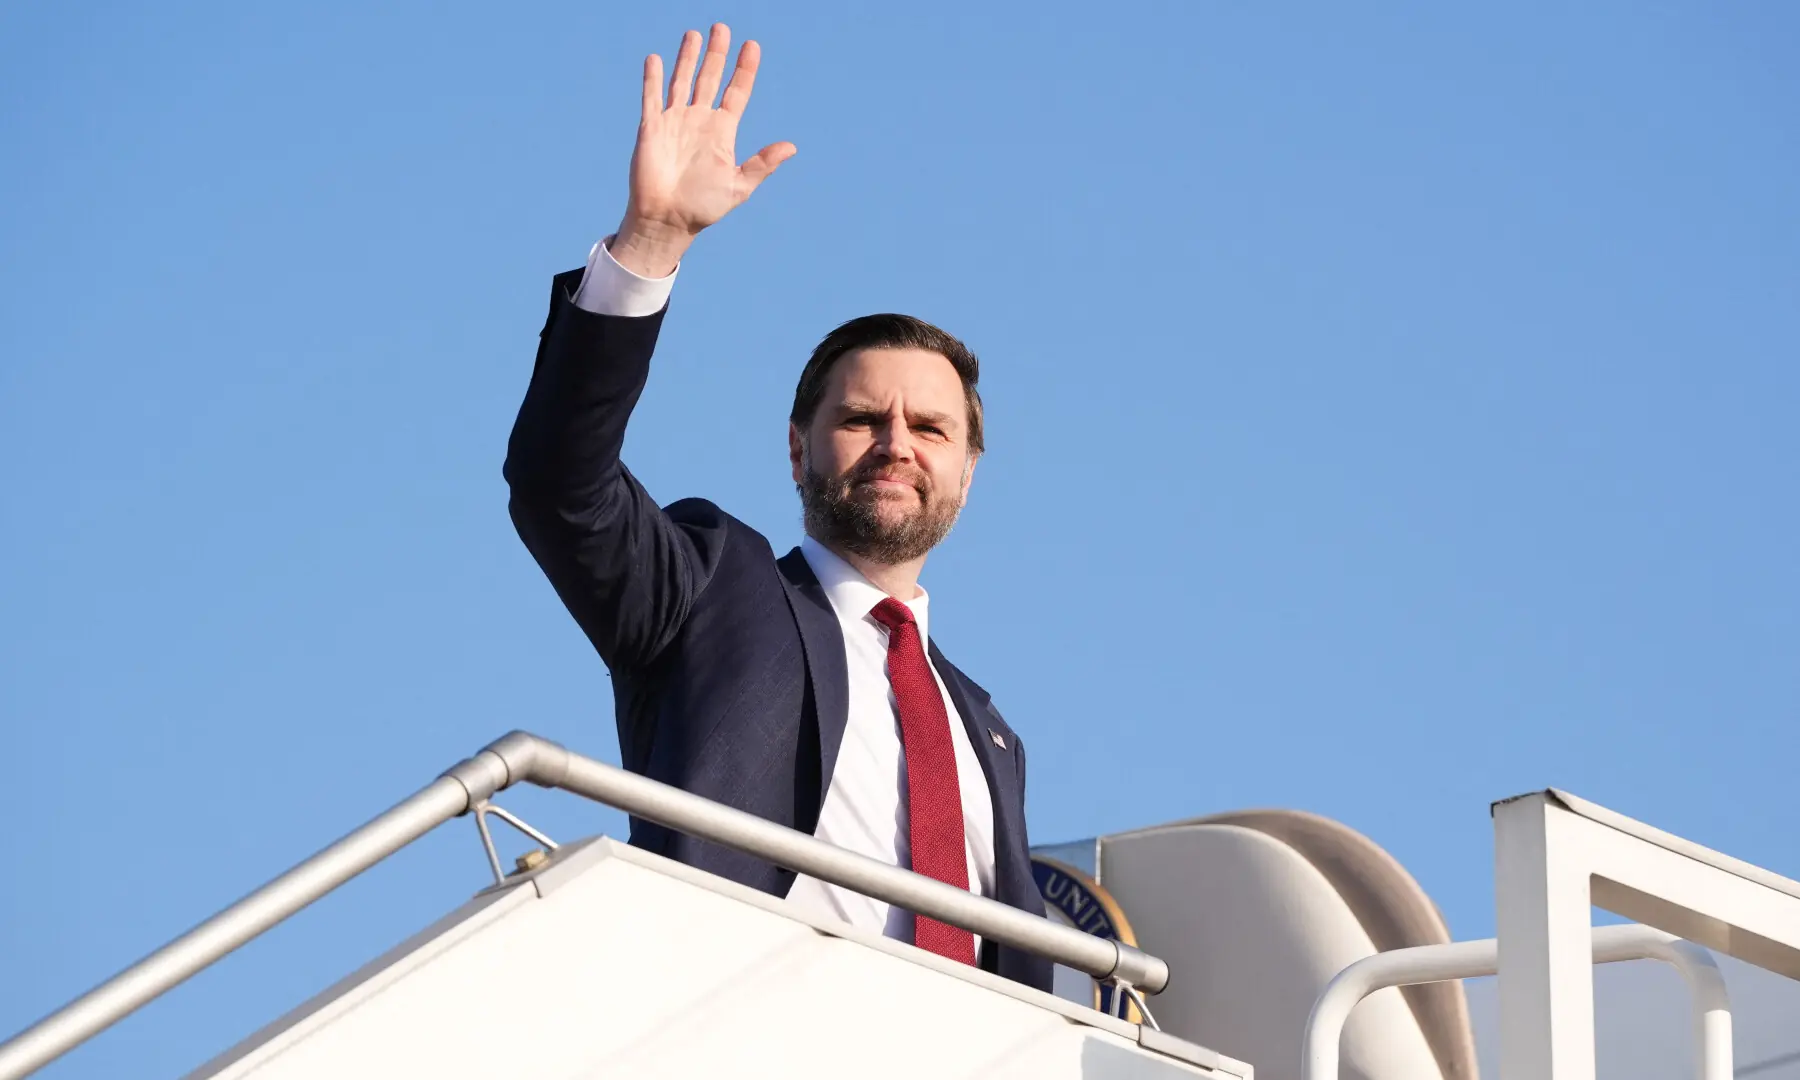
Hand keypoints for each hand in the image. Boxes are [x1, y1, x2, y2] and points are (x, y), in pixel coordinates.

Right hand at [611, 24, 796, 276]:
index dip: (744, 69)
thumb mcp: (739, 187)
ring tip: (694, 34)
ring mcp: (674, 122)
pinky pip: (652, 97)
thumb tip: (792, 147)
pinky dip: (652, 78)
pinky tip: (655, 59)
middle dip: (716, 53)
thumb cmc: (703, 207)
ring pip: (682, 81)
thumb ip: (762, 164)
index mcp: (722, 132)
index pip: (736, 92)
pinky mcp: (651, 128)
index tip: (752, 46)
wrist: (668, 220)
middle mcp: (699, 121)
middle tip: (722, 27)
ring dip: (687, 58)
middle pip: (709, 78)